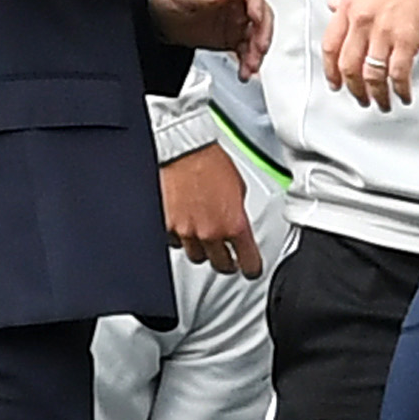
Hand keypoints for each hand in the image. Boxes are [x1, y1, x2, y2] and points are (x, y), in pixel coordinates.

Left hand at [149, 0, 272, 77]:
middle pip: (261, 14)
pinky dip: (248, 62)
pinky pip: (247, 50)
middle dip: (263, 33)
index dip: (256, 3)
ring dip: (257, 52)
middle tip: (259, 48)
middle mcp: (238, 0)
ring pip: (257, 35)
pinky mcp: (234, 38)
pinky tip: (244, 71)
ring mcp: (238, 20)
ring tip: (250, 66)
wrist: (159, 15)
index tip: (255, 17)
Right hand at [162, 142, 261, 276]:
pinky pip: (176, 242)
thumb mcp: (239, 188)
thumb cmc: (210, 161)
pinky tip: (184, 225)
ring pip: (197, 256)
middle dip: (227, 262)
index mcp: (234, 224)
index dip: (251, 268)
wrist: (184, 150)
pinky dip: (181, 238)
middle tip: (228, 257)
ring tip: (204, 236)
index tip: (251, 269)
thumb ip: (238, 213)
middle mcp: (210, 232)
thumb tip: (237, 223)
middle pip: (221, 265)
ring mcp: (187, 232)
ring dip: (202, 250)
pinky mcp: (167, 227)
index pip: (248, 262)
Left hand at [322, 0, 418, 109]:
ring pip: (372, 75)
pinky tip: (403, 95)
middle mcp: (362, 20)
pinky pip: (398, 73)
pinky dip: (400, 89)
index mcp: (349, 6)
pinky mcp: (408, 39)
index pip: (330, 46)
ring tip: (383, 103)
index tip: (335, 83)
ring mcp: (384, 31)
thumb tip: (331, 6)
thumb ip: (348, 1)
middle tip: (361, 99)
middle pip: (348, 66)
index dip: (331, 71)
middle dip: (354, 89)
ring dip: (377, 95)